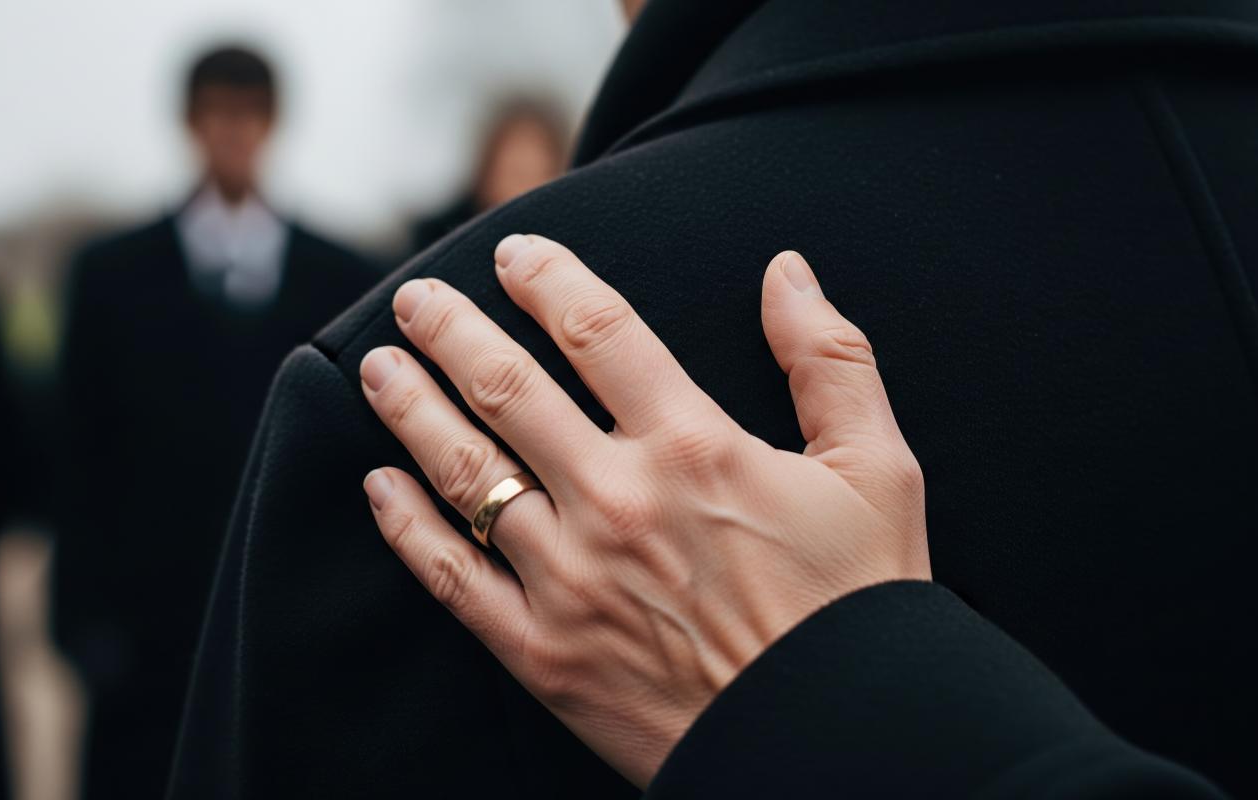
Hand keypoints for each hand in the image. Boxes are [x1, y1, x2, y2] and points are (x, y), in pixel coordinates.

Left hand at [358, 235, 930, 785]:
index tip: (513, 253)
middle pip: (507, 389)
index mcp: (695, 447)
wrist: (835, 742)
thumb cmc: (860, 607)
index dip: (548, 280)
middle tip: (416, 299)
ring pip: (465, 472)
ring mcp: (571, 578)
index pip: (599, 331)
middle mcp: (618, 500)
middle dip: (450, 331)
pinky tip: (379, 488)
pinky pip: (454, 578)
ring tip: (377, 368)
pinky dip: (407, 528)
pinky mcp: (543, 652)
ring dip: (411, 410)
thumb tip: (788, 270)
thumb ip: (830, 359)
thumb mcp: (879, 469)